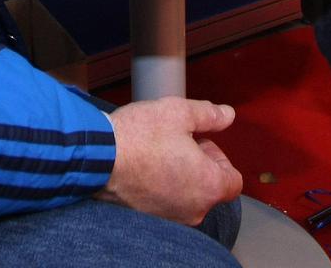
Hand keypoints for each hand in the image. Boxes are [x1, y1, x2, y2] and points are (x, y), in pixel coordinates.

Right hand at [97, 98, 242, 224]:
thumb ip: (210, 115)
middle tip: (178, 142)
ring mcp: (170, 217)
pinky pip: (166, 203)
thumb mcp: (180, 112)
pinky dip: (162, 187)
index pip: (233, 180)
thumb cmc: (140, 136)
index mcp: (209, 186)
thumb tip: (227, 115)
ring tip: (159, 152)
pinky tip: (145, 166)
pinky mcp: (148, 218)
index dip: (220, 158)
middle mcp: (193, 209)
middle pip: (210, 188)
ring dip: (181, 175)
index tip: (202, 143)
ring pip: (187, 196)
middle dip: (200, 164)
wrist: (98, 158)